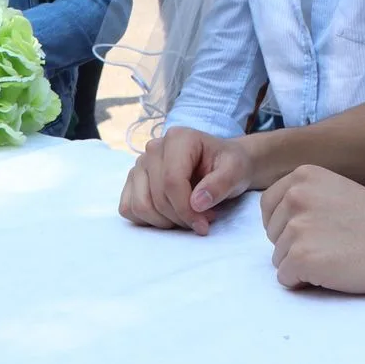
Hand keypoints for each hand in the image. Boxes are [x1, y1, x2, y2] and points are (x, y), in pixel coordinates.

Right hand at [118, 127, 251, 231]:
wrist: (224, 165)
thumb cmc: (230, 165)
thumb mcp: (236, 171)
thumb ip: (220, 184)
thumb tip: (197, 202)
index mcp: (179, 138)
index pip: (172, 181)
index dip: (186, 209)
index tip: (204, 225)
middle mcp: (154, 148)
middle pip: (157, 197)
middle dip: (180, 217)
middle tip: (202, 221)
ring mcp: (140, 164)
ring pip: (140, 205)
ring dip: (164, 222)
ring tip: (188, 217)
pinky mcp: (133, 180)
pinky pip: (128, 208)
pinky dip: (148, 220)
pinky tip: (170, 216)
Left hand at [260, 166, 364, 292]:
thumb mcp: (336, 191)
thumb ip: (307, 200)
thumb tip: (283, 226)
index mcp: (302, 176)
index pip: (269, 208)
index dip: (290, 225)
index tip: (318, 229)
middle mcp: (294, 196)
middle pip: (273, 236)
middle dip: (296, 245)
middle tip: (334, 242)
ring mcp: (296, 227)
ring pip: (279, 259)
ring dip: (303, 264)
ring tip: (338, 255)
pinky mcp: (301, 257)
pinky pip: (286, 279)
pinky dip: (306, 282)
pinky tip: (334, 270)